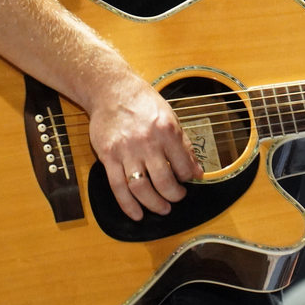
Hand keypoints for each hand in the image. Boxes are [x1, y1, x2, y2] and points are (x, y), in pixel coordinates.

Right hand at [86, 74, 203, 220]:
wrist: (111, 90)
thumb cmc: (142, 102)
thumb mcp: (170, 117)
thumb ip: (183, 145)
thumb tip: (196, 171)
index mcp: (166, 131)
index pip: (182, 166)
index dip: (188, 178)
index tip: (187, 181)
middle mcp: (147, 142)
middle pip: (163, 182)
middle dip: (174, 196)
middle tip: (177, 198)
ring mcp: (126, 151)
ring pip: (141, 188)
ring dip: (154, 204)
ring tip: (162, 208)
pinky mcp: (108, 157)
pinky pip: (118, 187)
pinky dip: (128, 205)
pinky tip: (136, 214)